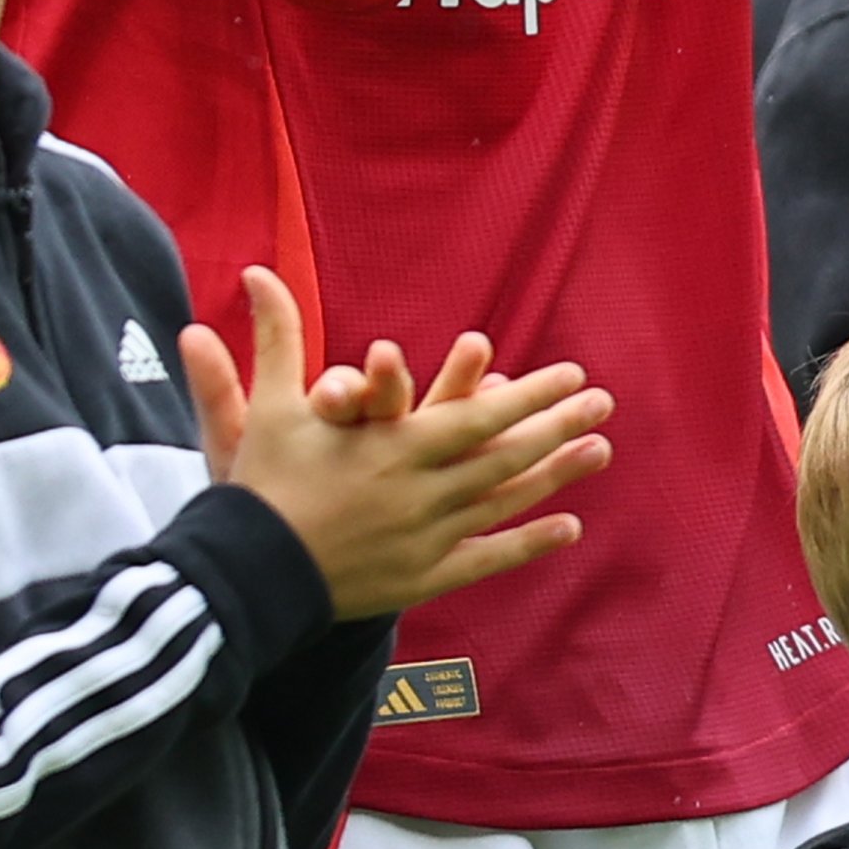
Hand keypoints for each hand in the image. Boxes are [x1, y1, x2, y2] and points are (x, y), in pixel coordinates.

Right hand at [179, 272, 612, 618]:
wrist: (246, 576)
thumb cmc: (259, 486)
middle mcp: (418, 492)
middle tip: (602, 402)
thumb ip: (277, 336)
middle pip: (502, 457)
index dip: (526, 396)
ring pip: (502, 504)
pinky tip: (568, 528)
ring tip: (600, 450)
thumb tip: (256, 270)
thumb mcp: (267, 405)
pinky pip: (485, 559)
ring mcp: (424, 539)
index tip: (567, 374)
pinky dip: (528, 544)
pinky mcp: (421, 578)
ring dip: (554, 476)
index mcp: (390, 447)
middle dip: (555, 427)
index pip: (475, 417)